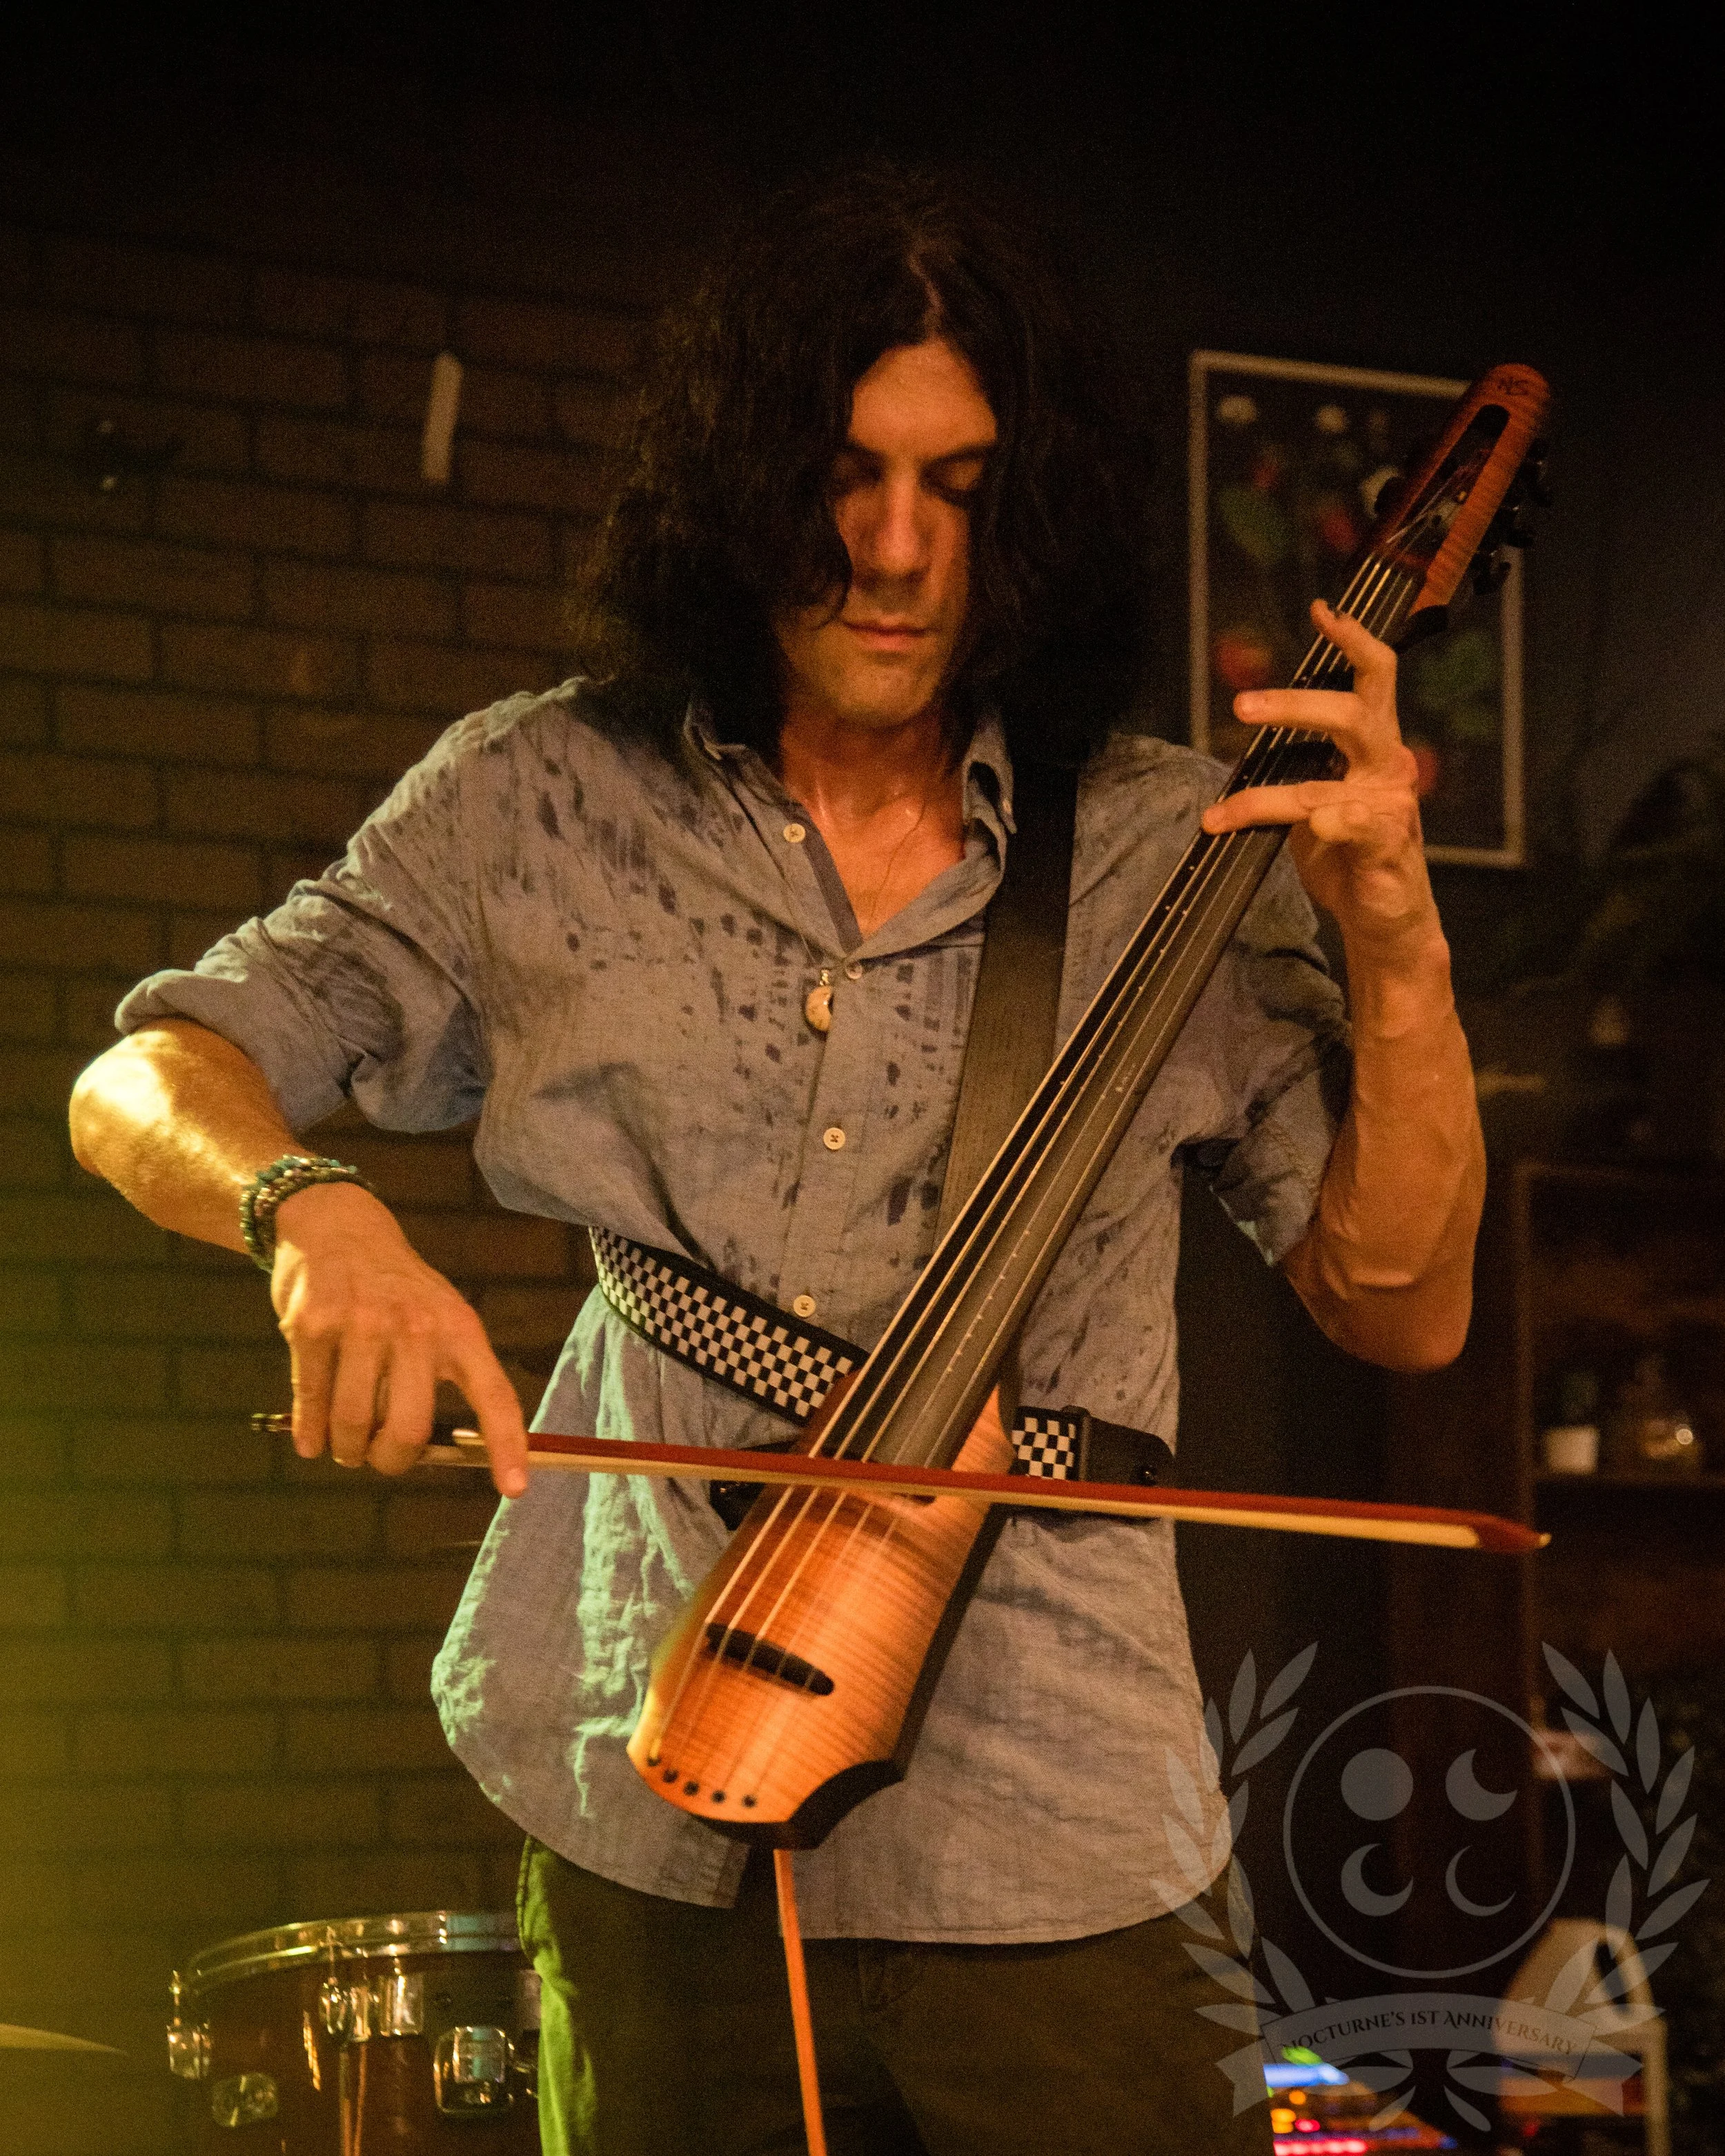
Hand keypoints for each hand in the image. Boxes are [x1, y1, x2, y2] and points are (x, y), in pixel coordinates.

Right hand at [270, 1181, 529, 1497]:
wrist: (337, 1227)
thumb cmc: (397, 1290)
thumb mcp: (439, 1315)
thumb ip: (443, 1375)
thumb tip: (437, 1452)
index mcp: (458, 1329)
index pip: (494, 1394)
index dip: (507, 1445)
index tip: (515, 1489)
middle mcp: (415, 1327)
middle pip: (407, 1428)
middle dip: (391, 1460)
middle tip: (380, 1458)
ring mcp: (361, 1325)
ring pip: (354, 1423)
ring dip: (347, 1449)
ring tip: (346, 1446)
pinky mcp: (311, 1327)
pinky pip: (312, 1402)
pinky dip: (310, 1432)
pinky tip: (311, 1442)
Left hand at [1200, 600, 1440, 971]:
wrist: (1386, 918)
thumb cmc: (1348, 855)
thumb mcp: (1313, 799)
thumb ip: (1292, 765)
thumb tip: (1241, 737)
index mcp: (1374, 746)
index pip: (1374, 677)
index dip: (1352, 640)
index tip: (1322, 610)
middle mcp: (1388, 766)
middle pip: (1352, 714)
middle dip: (1294, 704)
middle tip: (1241, 708)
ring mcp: (1391, 806)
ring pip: (1322, 784)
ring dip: (1263, 797)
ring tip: (1222, 812)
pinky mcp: (1388, 846)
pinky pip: (1356, 825)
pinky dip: (1332, 824)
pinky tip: (1317, 829)